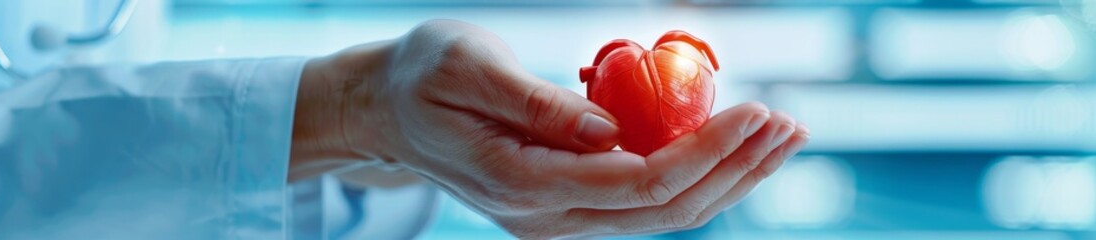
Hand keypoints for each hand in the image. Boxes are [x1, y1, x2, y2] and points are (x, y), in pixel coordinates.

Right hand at [290, 19, 809, 237]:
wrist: (385, 111)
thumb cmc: (420, 75)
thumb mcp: (464, 66)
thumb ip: (535, 103)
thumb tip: (611, 130)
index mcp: (521, 185)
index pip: (636, 186)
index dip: (705, 153)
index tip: (756, 110)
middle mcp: (545, 219)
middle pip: (663, 213)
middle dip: (735, 170)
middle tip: (791, 122)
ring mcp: (556, 220)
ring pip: (661, 217)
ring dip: (728, 178)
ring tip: (782, 136)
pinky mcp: (567, 207)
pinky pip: (644, 202)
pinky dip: (696, 174)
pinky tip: (732, 146)